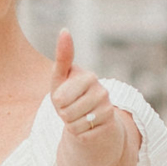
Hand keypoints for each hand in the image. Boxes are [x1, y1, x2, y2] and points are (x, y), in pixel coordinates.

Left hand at [50, 29, 120, 165]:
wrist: (90, 117)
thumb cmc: (70, 95)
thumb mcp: (61, 77)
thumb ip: (63, 56)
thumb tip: (65, 30)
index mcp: (88, 77)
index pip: (60, 97)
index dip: (57, 101)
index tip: (64, 96)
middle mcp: (101, 91)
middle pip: (66, 112)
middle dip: (63, 114)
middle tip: (71, 108)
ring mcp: (107, 108)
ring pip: (74, 124)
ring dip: (71, 124)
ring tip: (78, 116)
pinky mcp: (109, 125)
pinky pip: (82, 135)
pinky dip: (80, 133)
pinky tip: (87, 126)